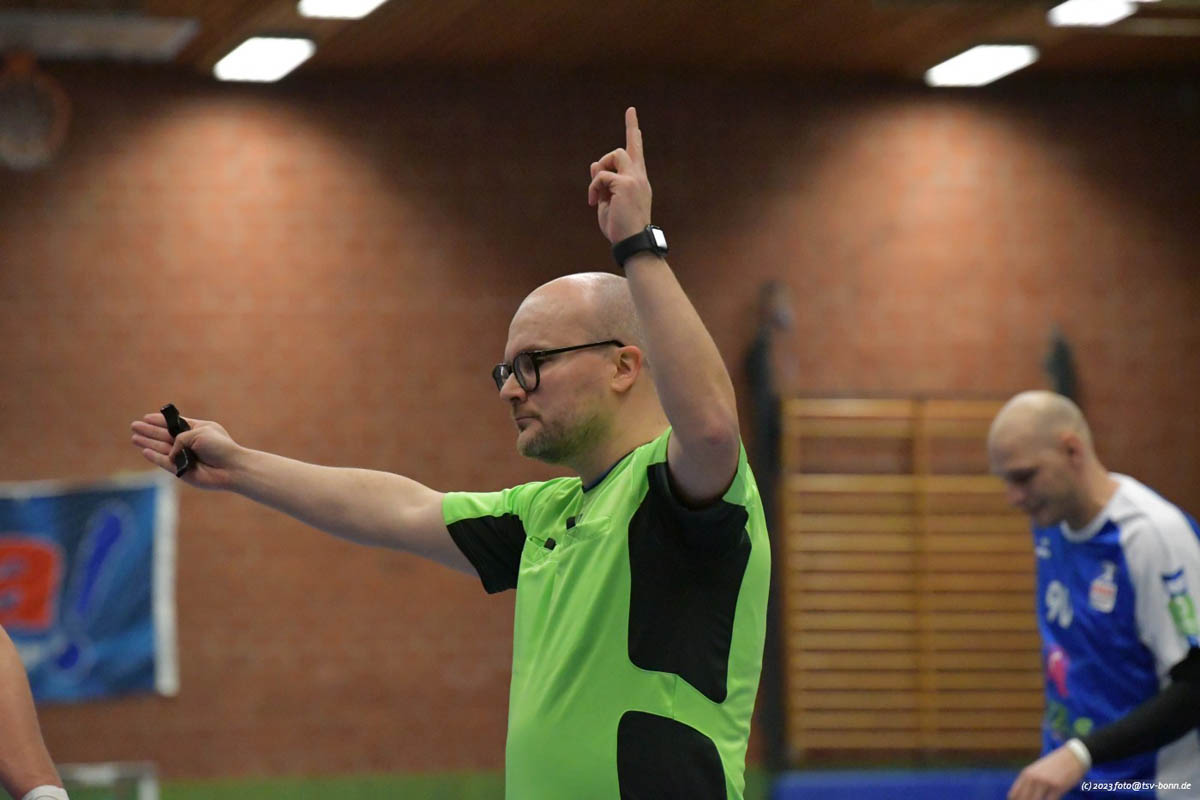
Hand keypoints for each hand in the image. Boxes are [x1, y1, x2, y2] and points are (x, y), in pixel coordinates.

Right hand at [130, 411, 240, 489]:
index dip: (160, 421)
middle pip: (165, 435)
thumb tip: (169, 453)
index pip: (175, 423)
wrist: (231, 467)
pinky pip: (165, 463)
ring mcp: (185, 457)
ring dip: (148, 442)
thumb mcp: (198, 433)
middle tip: (134, 426)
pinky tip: (145, 451)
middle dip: (150, 431)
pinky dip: (155, 457)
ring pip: (162, 448)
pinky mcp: (182, 471)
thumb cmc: (219, 447)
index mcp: (197, 430)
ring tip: (134, 437)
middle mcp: (190, 443)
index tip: (147, 417)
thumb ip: (179, 439)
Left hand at [588, 106, 652, 243]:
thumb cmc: (621, 228)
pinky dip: (594, 188)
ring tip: (596, 195)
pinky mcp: (625, 184)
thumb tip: (594, 165)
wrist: (633, 243)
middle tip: (598, 186)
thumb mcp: (608, 202)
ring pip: (614, 155)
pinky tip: (593, 202)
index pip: (636, 151)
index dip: (633, 130)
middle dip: (607, 159)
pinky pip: (601, 176)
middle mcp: (639, 177)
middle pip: (624, 148)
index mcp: (638, 182)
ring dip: (601, 171)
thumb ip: (603, 184)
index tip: (631, 111)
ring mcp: (634, 179)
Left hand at [1007, 744, 1088, 799]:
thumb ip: (1028, 781)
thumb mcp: (1036, 770)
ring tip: (1041, 799)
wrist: (1072, 756)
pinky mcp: (1057, 787)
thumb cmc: (1054, 765)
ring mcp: (1045, 783)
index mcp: (1026, 774)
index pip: (1013, 794)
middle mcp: (1033, 778)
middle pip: (1023, 799)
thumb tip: (1020, 796)